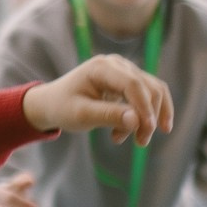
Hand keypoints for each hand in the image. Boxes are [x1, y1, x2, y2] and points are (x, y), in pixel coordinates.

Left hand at [22, 55, 173, 145]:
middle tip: (141, 143)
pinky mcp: (128, 82)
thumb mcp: (81, 115)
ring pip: (153, 92)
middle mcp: (117, 64)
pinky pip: (148, 97)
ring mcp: (124, 71)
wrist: (53, 104)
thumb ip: (108, 115)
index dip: (144, 107)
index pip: (133, 84)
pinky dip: (146, 116)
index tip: (147, 130)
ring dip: (150, 118)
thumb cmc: (63, 107)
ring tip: (138, 141)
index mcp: (102, 67)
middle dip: (150, 116)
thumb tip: (136, 120)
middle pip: (148, 87)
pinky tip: (134, 133)